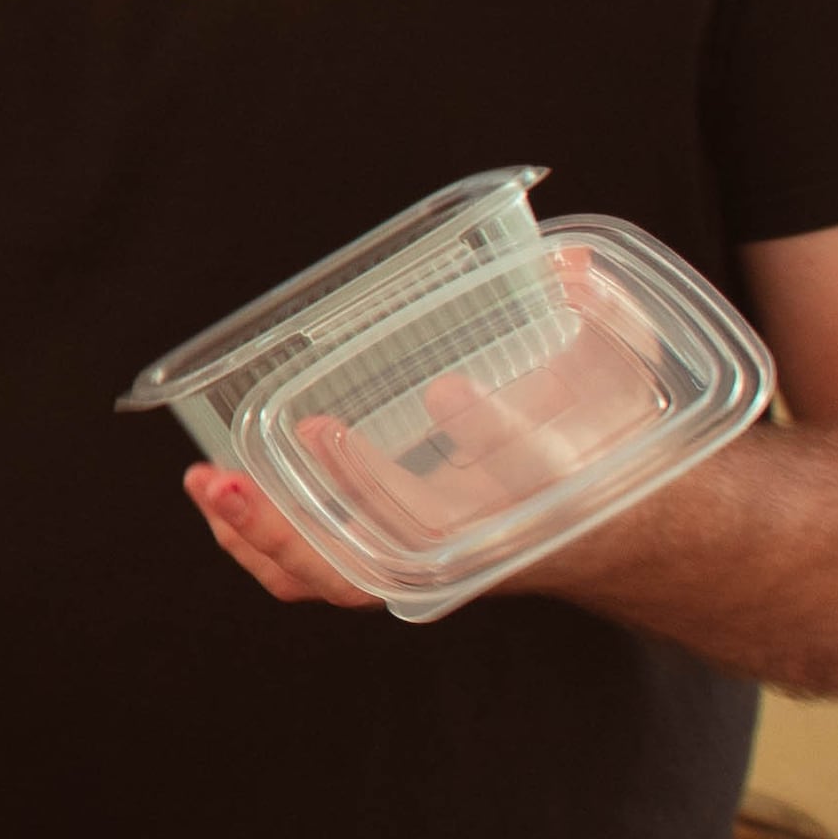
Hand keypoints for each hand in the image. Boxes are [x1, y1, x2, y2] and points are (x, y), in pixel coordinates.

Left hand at [188, 247, 671, 609]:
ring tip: (210, 482)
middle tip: (278, 449)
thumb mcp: (627, 379)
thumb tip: (571, 258)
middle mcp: (487, 541)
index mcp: (555, 493)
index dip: (493, 434)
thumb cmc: (609, 448)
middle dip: (324, 510)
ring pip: (343, 579)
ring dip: (268, 533)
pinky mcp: (397, 568)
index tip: (449, 392)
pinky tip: (220, 499)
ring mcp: (435, 564)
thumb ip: (608, 315)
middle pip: (396, 552)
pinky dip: (263, 547)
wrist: (615, 536)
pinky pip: (320, 580)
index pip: (528, 472)